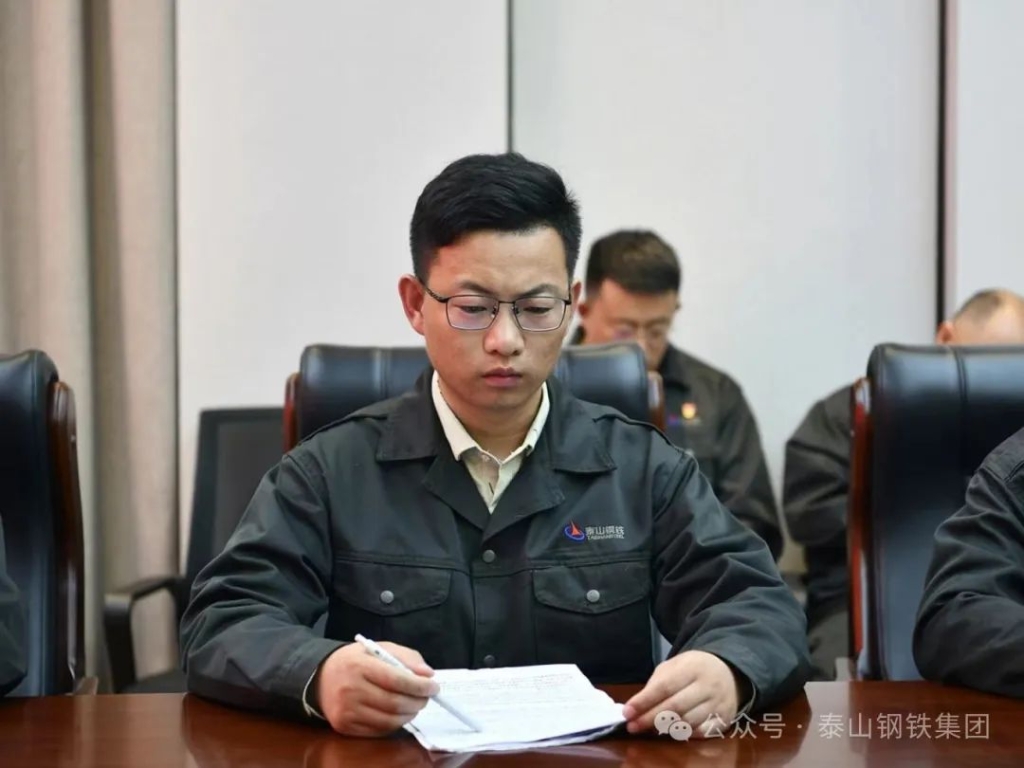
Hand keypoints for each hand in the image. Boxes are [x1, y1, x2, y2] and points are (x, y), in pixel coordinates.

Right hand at [314, 641, 438, 736]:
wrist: (320, 678)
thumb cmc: (355, 661)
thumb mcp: (378, 649)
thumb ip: (406, 657)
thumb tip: (428, 674)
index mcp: (359, 666)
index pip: (396, 679)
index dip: (419, 685)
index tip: (434, 686)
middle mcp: (350, 690)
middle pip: (394, 703)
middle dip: (418, 702)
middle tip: (427, 697)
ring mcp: (346, 711)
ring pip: (389, 720)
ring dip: (409, 715)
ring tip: (414, 705)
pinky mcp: (344, 727)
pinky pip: (378, 730)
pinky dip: (394, 724)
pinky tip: (397, 713)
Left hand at [622, 650, 742, 737]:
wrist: (729, 671)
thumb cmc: (693, 669)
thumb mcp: (674, 666)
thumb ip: (656, 683)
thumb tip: (637, 706)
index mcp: (692, 667)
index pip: (664, 686)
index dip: (644, 701)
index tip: (627, 712)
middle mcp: (707, 685)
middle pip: (675, 706)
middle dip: (650, 718)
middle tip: (633, 726)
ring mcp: (718, 703)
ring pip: (688, 721)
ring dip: (665, 728)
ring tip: (650, 728)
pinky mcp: (725, 719)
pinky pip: (702, 732)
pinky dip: (685, 733)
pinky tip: (673, 730)